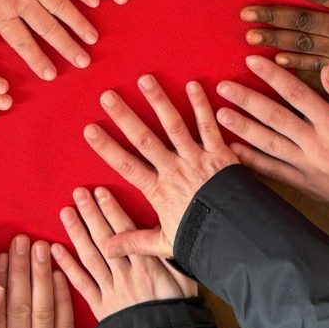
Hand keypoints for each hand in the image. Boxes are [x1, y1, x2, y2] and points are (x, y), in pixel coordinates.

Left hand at [0, 0, 99, 80]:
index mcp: (3, 14)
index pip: (23, 43)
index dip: (37, 60)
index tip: (51, 74)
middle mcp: (23, 2)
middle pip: (48, 29)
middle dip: (67, 47)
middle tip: (83, 62)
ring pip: (61, 8)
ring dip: (78, 24)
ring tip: (92, 38)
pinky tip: (95, 0)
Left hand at [51, 186, 196, 319]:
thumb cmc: (178, 312)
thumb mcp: (186, 279)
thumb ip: (172, 255)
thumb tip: (164, 230)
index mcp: (146, 266)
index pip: (125, 232)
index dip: (111, 210)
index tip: (100, 192)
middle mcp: (125, 274)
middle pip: (104, 239)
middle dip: (91, 214)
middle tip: (78, 194)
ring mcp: (110, 290)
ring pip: (90, 257)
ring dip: (76, 233)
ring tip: (65, 213)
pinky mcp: (100, 307)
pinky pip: (81, 284)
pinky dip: (67, 267)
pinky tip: (55, 251)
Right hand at [84, 76, 237, 257]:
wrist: (238, 235)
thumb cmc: (202, 238)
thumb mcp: (166, 244)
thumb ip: (135, 242)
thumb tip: (105, 247)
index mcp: (159, 191)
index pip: (127, 165)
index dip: (107, 147)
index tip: (90, 129)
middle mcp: (175, 171)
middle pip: (145, 140)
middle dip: (125, 117)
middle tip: (108, 96)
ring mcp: (197, 160)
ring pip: (175, 126)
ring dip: (159, 102)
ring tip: (145, 80)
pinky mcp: (220, 154)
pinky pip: (209, 127)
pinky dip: (201, 106)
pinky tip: (192, 85)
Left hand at [216, 56, 328, 209]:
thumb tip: (326, 68)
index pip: (296, 93)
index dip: (272, 75)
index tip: (251, 61)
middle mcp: (314, 142)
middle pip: (274, 117)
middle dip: (247, 100)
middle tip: (223, 87)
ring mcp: (305, 164)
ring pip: (268, 143)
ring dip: (243, 129)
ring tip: (219, 115)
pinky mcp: (302, 182)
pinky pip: (272, 171)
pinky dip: (252, 161)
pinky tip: (233, 151)